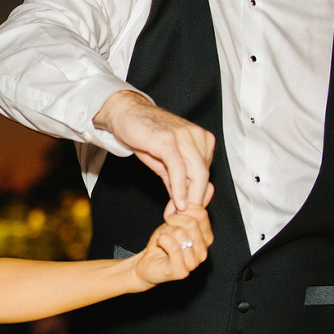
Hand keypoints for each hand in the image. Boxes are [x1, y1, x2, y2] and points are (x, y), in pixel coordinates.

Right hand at [94, 90, 214, 212]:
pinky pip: (179, 169)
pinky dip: (179, 189)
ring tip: (181, 214)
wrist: (127, 115)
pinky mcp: (169, 141)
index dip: (200, 196)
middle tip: (187, 218)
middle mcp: (198, 137)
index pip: (206, 173)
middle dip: (197, 200)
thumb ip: (176, 183)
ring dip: (190, 198)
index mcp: (203, 140)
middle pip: (204, 175)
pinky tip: (178, 203)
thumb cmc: (147, 136)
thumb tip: (181, 207)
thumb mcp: (165, 164)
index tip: (191, 213)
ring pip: (196, 173)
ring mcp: (185, 137)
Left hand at [133, 201, 212, 286]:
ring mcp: (194, 263)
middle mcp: (204, 252)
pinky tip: (161, 244)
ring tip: (163, 238)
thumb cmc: (163, 242)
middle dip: (172, 221)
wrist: (147, 263)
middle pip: (191, 223)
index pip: (201, 214)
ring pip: (180, 234)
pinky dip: (162, 241)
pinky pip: (173, 246)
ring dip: (165, 232)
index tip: (172, 215)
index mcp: (206, 238)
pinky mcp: (181, 271)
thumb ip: (193, 205)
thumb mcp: (178, 220)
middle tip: (166, 228)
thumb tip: (210, 186)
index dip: (182, 209)